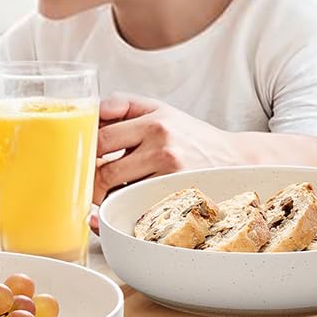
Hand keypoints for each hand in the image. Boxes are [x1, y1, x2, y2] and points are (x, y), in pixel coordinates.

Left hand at [91, 95, 239, 202]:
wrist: (235, 159)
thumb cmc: (189, 135)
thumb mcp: (158, 109)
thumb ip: (122, 104)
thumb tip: (92, 109)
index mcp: (154, 125)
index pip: (101, 140)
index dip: (85, 151)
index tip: (81, 157)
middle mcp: (164, 151)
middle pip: (105, 174)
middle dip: (90, 181)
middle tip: (90, 181)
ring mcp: (172, 180)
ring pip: (119, 197)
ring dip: (106, 198)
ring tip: (109, 192)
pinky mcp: (179, 203)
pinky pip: (139, 213)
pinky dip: (125, 213)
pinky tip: (124, 207)